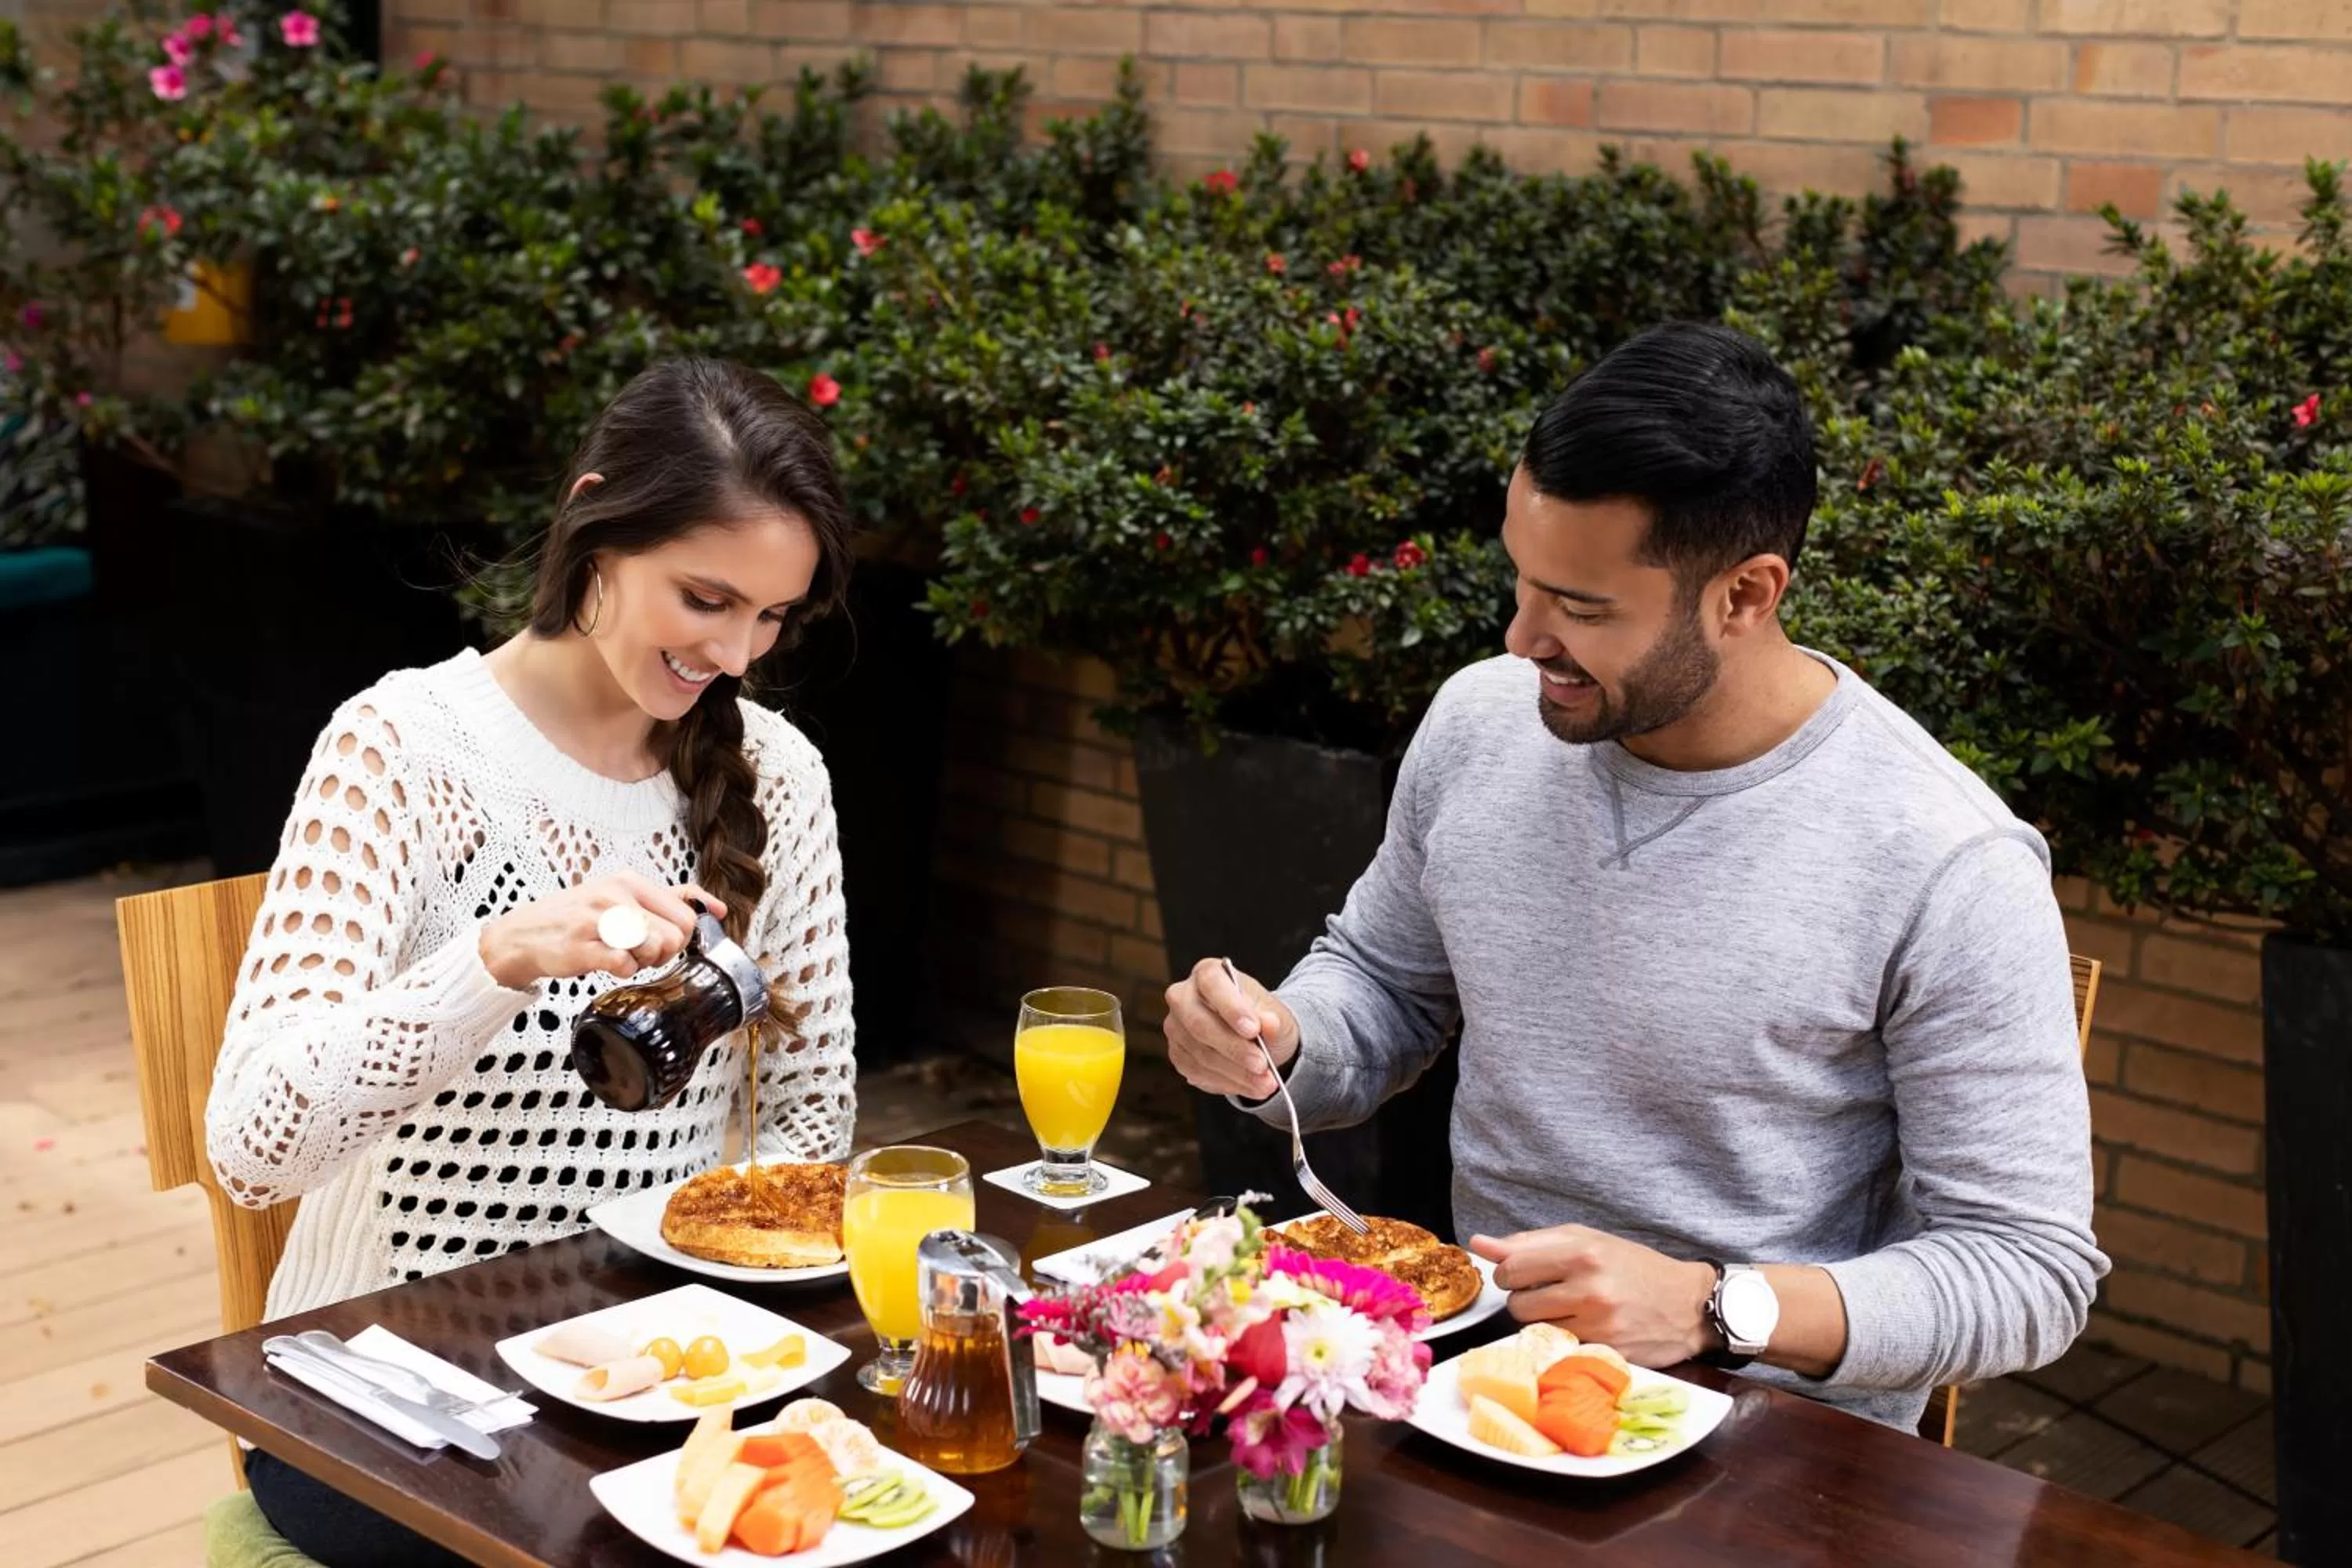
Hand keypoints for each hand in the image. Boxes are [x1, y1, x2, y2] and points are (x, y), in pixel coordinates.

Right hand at [477, 872, 723, 988]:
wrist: (522, 935)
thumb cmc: (576, 918)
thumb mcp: (621, 895)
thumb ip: (668, 898)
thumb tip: (717, 908)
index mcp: (629, 882)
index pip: (686, 913)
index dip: (681, 937)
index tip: (662, 941)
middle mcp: (615, 896)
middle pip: (675, 936)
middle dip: (663, 953)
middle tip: (638, 953)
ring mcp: (597, 920)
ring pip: (653, 949)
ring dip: (641, 962)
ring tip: (618, 954)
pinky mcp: (582, 946)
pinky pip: (624, 965)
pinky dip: (620, 972)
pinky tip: (605, 963)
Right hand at [1162, 956, 1299, 1099]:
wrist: (1256, 1038)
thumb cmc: (1262, 1017)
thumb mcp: (1277, 1015)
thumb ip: (1273, 1019)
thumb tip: (1269, 1023)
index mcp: (1207, 974)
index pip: (1211, 984)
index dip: (1231, 1008)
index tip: (1254, 1029)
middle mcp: (1183, 997)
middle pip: (1199, 1023)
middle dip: (1233, 1048)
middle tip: (1261, 1065)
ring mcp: (1176, 1027)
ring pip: (1200, 1053)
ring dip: (1235, 1072)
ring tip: (1264, 1082)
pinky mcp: (1177, 1054)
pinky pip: (1198, 1072)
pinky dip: (1227, 1082)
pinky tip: (1248, 1085)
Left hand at [1467, 1225, 1717, 1368]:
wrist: (1689, 1305)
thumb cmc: (1634, 1267)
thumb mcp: (1586, 1240)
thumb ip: (1529, 1242)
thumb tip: (1479, 1243)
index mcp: (1582, 1252)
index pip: (1511, 1268)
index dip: (1509, 1274)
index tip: (1523, 1276)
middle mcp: (1589, 1289)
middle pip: (1518, 1304)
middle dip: (1525, 1300)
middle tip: (1549, 1294)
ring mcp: (1598, 1326)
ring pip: (1536, 1331)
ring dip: (1543, 1323)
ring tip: (1569, 1311)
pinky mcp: (1606, 1354)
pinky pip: (1560, 1350)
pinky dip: (1564, 1342)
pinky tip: (1584, 1330)